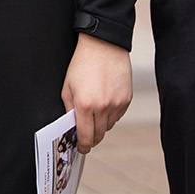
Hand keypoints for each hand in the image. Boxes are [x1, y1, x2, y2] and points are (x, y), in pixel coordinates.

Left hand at [59, 33, 131, 151]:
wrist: (104, 45)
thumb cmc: (82, 63)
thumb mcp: (67, 86)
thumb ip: (69, 109)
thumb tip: (72, 127)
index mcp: (85, 105)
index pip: (85, 136)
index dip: (83, 146)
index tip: (82, 148)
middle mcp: (102, 107)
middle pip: (99, 135)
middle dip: (92, 138)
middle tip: (87, 136)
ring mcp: (116, 104)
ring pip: (109, 126)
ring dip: (102, 125)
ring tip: (95, 111)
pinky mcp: (127, 99)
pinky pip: (118, 116)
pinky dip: (111, 114)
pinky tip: (105, 102)